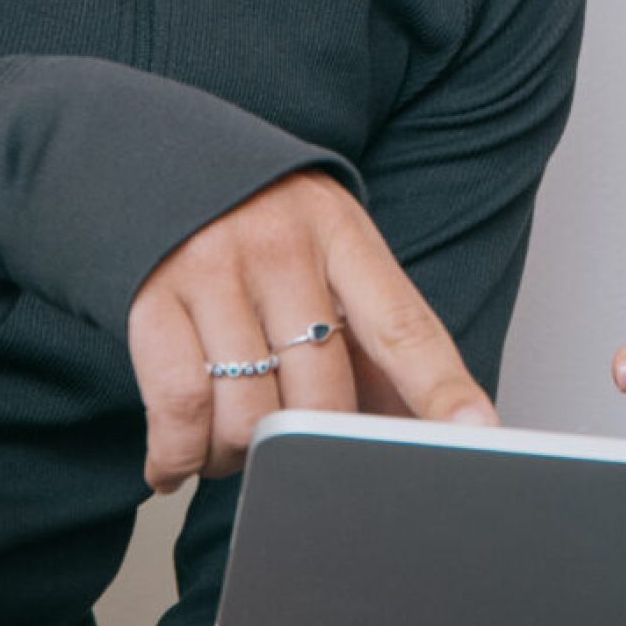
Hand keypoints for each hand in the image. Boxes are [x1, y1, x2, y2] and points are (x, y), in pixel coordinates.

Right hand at [128, 168, 495, 488]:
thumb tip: (428, 429)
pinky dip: (180, 456)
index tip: (476, 433)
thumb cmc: (255, 224)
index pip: (403, 323)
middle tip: (295, 451)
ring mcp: (212, 268)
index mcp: (341, 234)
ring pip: (248, 410)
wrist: (149, 160)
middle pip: (321, 389)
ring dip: (240, 459)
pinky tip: (177, 465)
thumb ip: (370, 333)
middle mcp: (280, 245)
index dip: (441, 388)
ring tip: (232, 451)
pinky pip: (179, 405)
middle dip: (313, 445)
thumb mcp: (326, 251)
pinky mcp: (150, 297)